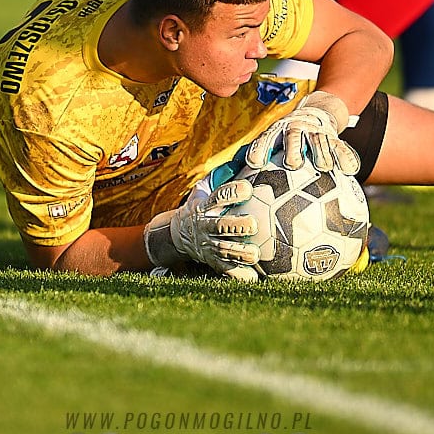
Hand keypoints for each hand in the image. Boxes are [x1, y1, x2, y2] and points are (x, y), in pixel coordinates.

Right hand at [143, 180, 260, 281]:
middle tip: (254, 224)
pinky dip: (239, 275)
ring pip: (224, 250)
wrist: (178, 234)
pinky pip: (226, 270)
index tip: (248, 188)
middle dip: (236, 225)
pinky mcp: (212, 262)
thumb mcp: (204, 189)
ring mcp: (208, 245)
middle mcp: (205, 225)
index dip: (232, 192)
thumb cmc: (201, 206)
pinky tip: (254, 277)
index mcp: (205, 205)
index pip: (218, 196)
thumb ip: (223, 174)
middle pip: (220, 225)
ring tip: (256, 254)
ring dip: (239, 253)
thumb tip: (244, 156)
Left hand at [245, 91, 360, 174]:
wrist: (317, 112)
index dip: (260, 150)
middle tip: (292, 164)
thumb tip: (230, 183)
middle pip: (293, 137)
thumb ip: (258, 159)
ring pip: (319, 141)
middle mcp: (296, 130)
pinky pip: (342, 147)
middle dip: (293, 148)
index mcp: (277, 132)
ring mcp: (316, 132)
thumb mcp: (273, 141)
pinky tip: (350, 170)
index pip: (266, 139)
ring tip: (324, 167)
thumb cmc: (287, 138)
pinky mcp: (334, 137)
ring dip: (321, 153)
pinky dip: (345, 157)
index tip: (254, 164)